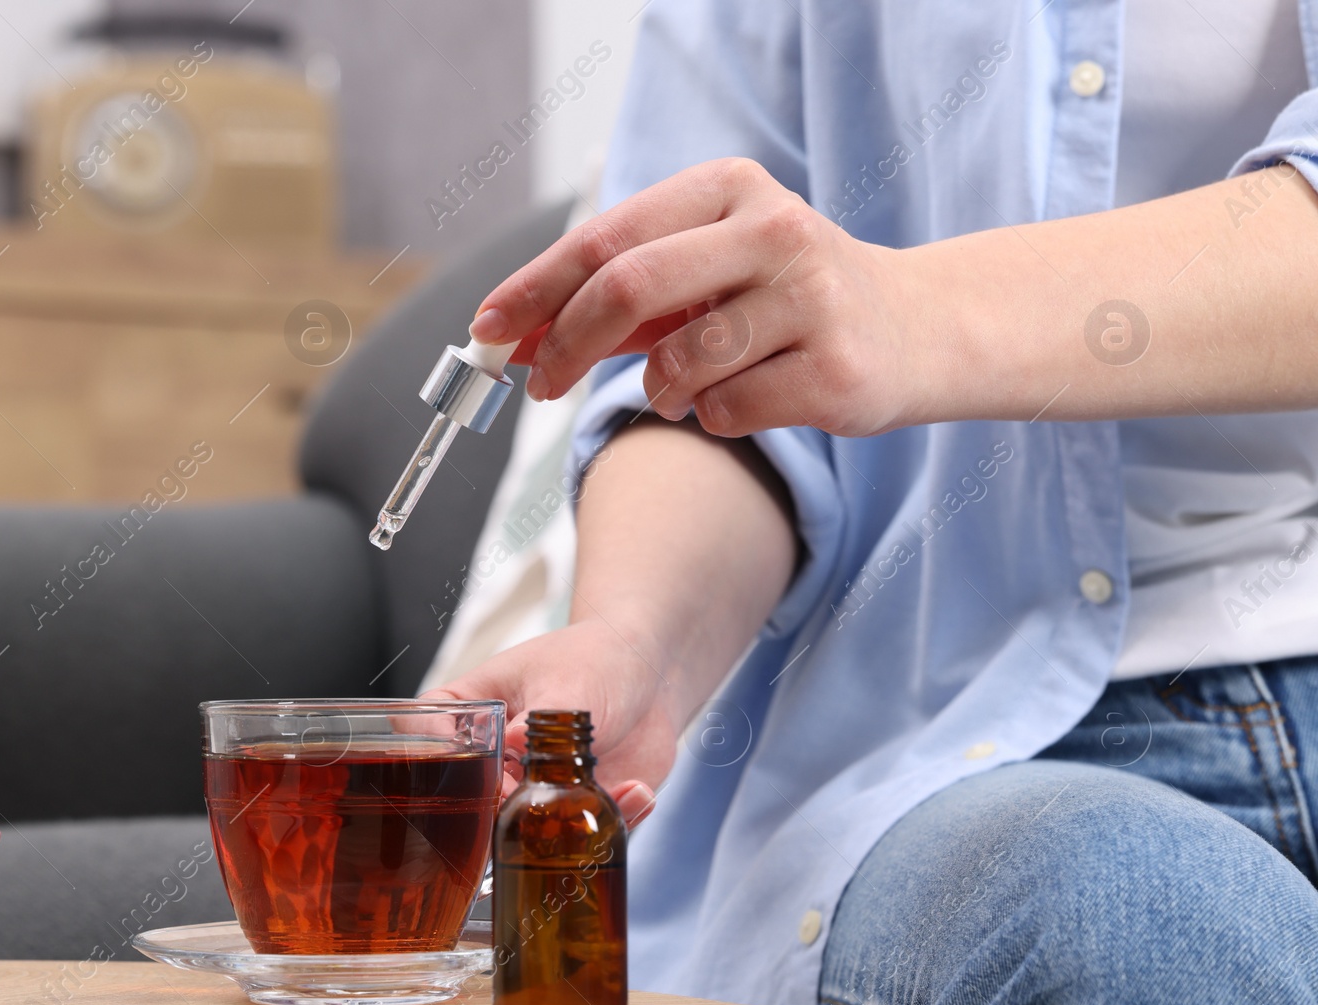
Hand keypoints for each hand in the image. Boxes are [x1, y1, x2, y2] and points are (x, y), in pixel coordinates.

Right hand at [422, 618, 671, 829]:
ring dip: (557, 829)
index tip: (469, 767)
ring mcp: (531, 785)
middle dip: (497, 812)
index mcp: (474, 706)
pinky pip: (579, 835)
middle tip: (532, 804)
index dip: (433, 752)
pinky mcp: (572, 808)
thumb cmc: (599, 658)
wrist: (652, 674)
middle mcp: (494, 753)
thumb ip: (542, 717)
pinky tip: (637, 791)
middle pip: (464, 796)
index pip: (424, 727)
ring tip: (603, 793)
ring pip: (519, 830)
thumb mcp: (569, 681)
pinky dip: (609, 822)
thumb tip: (514, 743)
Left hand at [468, 157, 932, 437]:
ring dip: (657, 392)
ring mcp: (812, 298)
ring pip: (676, 364)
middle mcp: (774, 229)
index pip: (603, 239)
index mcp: (728, 188)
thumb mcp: (707, 270)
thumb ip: (620, 294)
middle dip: (564, 346)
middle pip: (626, 289)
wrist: (916, 329)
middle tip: (538, 385)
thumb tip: (513, 335)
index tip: (486, 331)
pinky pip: (725, 412)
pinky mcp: (836, 369)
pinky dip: (712, 418)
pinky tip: (746, 399)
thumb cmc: (785, 299)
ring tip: (683, 387)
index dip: (533, 290)